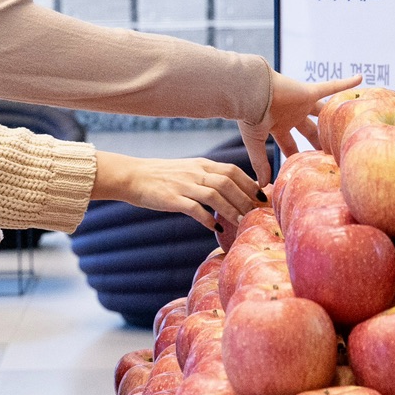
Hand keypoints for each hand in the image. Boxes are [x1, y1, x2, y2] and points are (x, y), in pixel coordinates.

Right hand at [92, 152, 262, 230]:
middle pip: (228, 183)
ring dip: (231, 209)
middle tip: (257, 214)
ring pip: (215, 195)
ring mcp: (183, 185)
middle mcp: (195, 172)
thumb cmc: (162, 177)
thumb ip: (208, 179)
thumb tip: (231, 192)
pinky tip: (214, 229)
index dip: (250, 184)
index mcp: (202, 165)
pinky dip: (207, 219)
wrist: (132, 176)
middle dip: (245, 199)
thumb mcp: (188, 171)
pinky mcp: (172, 198)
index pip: (233, 171)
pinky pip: (194, 208)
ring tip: (241, 223)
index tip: (262, 198)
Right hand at [238, 73, 363, 184]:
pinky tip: (359, 78)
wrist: (249, 93)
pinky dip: (344, 83)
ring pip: (322, 113)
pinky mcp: (307, 91)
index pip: (290, 146)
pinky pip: (330, 87)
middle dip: (320, 143)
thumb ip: (260, 163)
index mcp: (277, 126)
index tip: (307, 169)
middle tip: (335, 155)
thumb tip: (262, 186)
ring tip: (350, 124)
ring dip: (333, 118)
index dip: (297, 158)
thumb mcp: (255, 142)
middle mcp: (290, 114)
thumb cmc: (248, 116)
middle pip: (311, 131)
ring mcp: (300, 102)